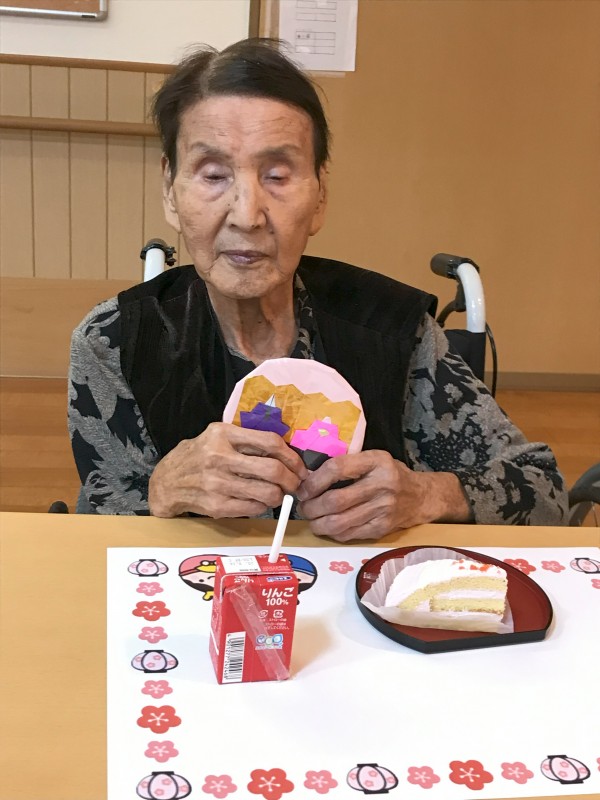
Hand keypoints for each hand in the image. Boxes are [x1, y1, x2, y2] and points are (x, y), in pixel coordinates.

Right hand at [149, 422, 307, 517]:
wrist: (167, 482)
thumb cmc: (199, 455)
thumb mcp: (218, 436)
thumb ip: (247, 440)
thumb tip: (287, 452)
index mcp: (223, 434)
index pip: (270, 442)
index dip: (291, 455)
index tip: (299, 466)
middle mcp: (219, 457)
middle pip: (273, 469)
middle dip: (292, 480)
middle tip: (295, 484)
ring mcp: (217, 483)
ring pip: (267, 492)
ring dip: (280, 496)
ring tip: (278, 494)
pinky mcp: (216, 505)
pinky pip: (254, 508)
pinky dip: (263, 506)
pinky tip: (260, 502)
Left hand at [296, 450, 470, 541]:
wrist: (421, 497)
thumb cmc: (390, 474)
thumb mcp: (373, 459)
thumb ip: (347, 464)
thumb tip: (308, 477)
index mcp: (377, 462)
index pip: (337, 468)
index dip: (314, 481)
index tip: (303, 488)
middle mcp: (382, 485)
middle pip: (336, 500)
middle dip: (312, 506)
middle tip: (303, 507)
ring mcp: (383, 509)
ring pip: (339, 522)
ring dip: (318, 523)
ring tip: (311, 519)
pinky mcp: (382, 529)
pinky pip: (349, 534)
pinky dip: (332, 533)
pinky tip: (327, 527)